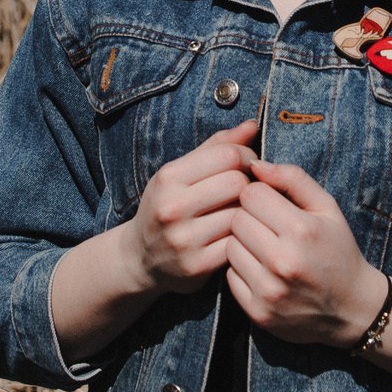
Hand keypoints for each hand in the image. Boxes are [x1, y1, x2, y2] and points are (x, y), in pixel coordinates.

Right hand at [118, 120, 257, 295]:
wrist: (140, 259)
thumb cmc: (167, 207)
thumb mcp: (180, 173)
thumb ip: (217, 147)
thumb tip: (252, 125)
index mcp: (168, 178)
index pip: (227, 155)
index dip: (246, 156)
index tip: (247, 164)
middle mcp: (172, 207)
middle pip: (237, 183)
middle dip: (249, 183)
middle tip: (247, 190)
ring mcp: (183, 239)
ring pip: (240, 214)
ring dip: (248, 212)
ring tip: (242, 211)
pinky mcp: (197, 266)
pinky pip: (237, 244)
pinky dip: (242, 237)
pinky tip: (237, 235)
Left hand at [223, 159, 391, 348]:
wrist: (352, 309)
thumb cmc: (338, 251)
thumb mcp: (327, 208)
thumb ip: (292, 179)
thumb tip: (254, 164)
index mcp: (302, 230)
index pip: (250, 194)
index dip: (258, 195)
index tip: (269, 203)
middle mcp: (283, 261)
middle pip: (236, 220)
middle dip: (249, 217)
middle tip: (267, 226)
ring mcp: (269, 290)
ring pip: (229, 247)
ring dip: (243, 244)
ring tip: (265, 248)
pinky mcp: (258, 312)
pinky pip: (230, 276)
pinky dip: (242, 270)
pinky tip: (263, 270)